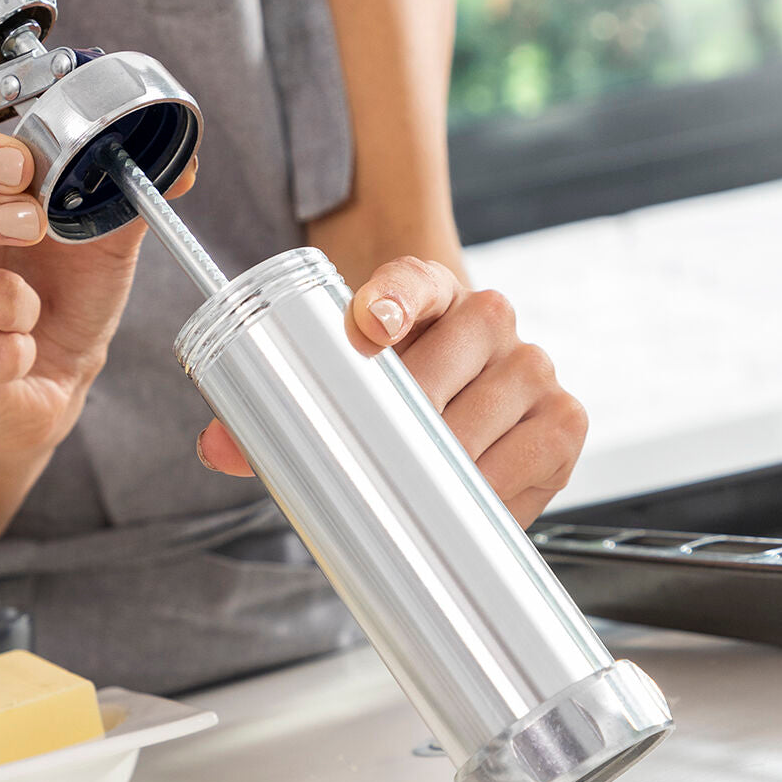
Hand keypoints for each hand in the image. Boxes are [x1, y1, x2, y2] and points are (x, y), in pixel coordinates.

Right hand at [0, 125, 192, 449]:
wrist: (54, 384)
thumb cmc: (62, 306)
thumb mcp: (100, 247)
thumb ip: (126, 200)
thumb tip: (181, 166)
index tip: (22, 169)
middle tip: (30, 227)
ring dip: (5, 303)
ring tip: (30, 313)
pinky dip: (6, 357)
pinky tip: (17, 356)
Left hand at [196, 256, 587, 526]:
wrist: (455, 419)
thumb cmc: (393, 400)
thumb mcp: (340, 392)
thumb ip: (277, 414)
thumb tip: (219, 444)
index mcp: (427, 294)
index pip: (414, 278)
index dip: (394, 295)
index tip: (370, 324)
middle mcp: (486, 319)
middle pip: (460, 345)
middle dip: (417, 403)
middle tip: (378, 452)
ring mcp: (530, 366)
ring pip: (497, 402)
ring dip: (453, 451)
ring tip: (416, 486)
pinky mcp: (562, 420)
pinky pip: (537, 452)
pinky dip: (498, 486)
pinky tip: (469, 503)